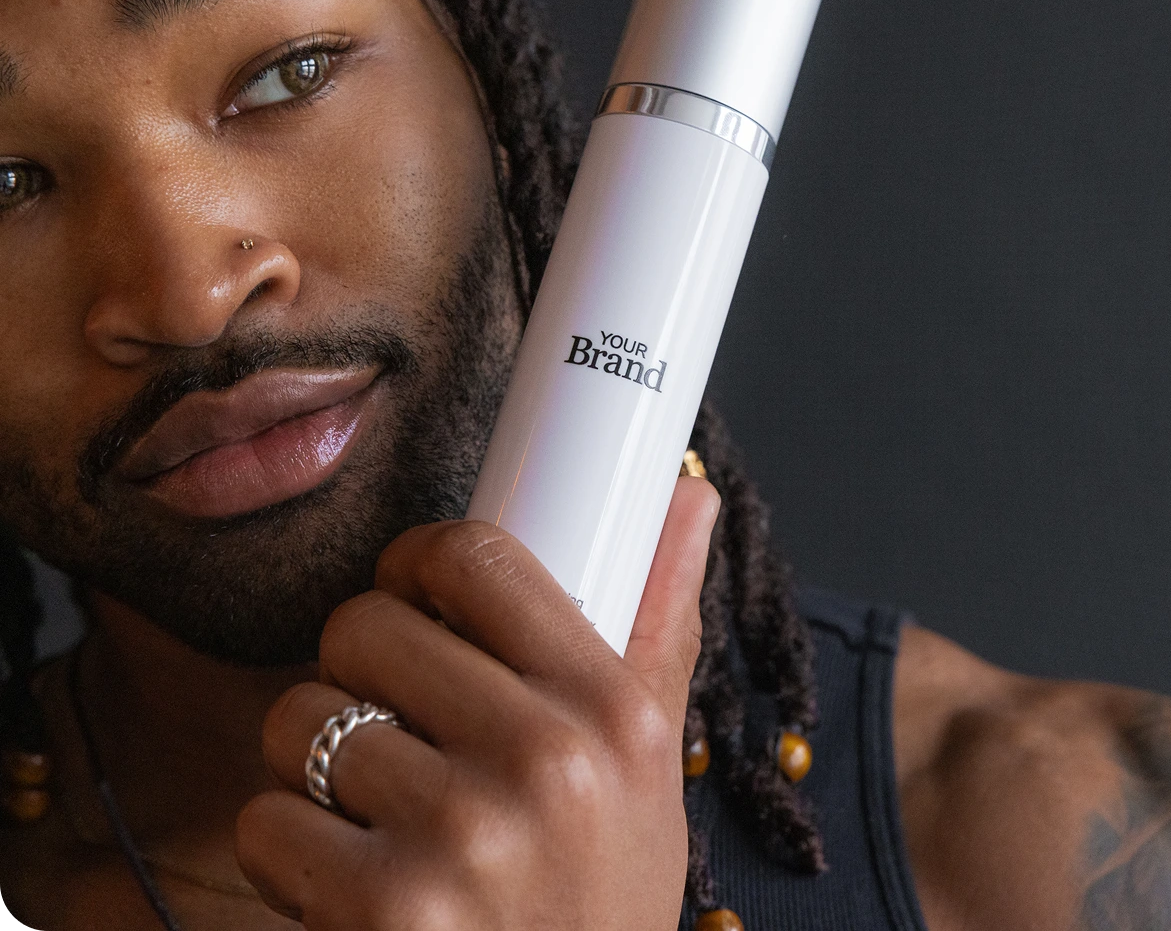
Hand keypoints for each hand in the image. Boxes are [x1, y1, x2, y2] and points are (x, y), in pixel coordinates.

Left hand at [235, 475, 720, 929]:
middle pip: (365, 625)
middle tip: (393, 723)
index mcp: (613, 709)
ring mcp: (460, 838)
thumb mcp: (654, 765)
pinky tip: (347, 882)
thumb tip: (692, 493)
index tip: (410, 592)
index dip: (415, 562)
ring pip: (300, 719)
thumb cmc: (597, 895)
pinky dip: (287, 849)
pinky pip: (266, 818)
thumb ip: (660, 620)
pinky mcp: (379, 913)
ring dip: (313, 762)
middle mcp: (544, 762)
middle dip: (356, 668)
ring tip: (376, 812)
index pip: (475, 557)